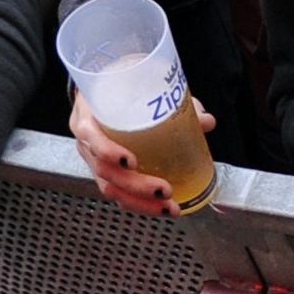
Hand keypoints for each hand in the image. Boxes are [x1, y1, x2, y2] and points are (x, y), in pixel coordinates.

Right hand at [69, 86, 213, 216]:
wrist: (102, 88)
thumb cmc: (119, 88)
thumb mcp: (139, 86)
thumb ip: (172, 100)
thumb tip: (207, 121)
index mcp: (88, 116)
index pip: (90, 136)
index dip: (107, 151)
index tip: (130, 161)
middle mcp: (86, 142)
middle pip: (104, 171)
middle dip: (135, 186)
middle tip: (165, 190)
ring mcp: (92, 160)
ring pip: (110, 188)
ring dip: (139, 202)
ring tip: (168, 207)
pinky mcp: (102, 171)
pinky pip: (117, 191)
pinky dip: (138, 201)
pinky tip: (158, 207)